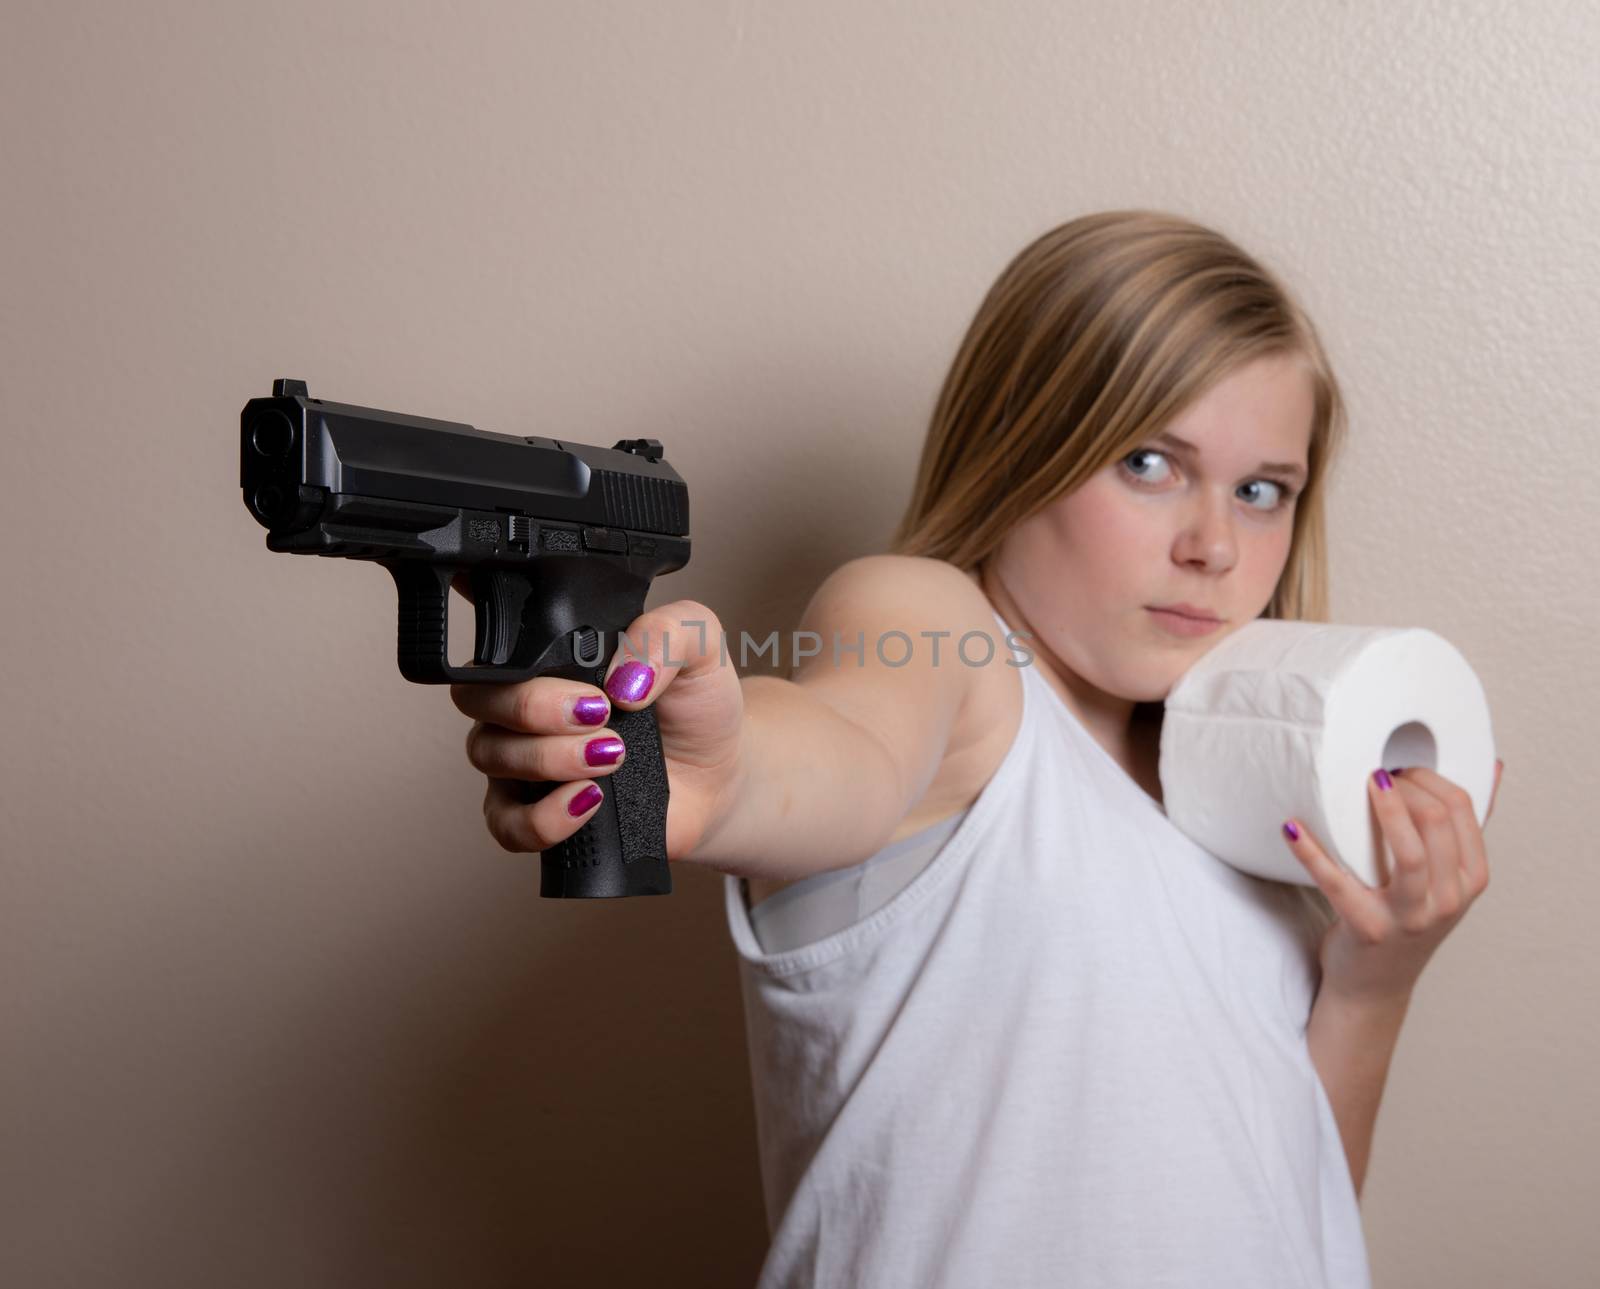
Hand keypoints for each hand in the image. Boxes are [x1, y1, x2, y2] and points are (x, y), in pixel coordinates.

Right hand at [449, 594, 747, 862]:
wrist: (720, 773)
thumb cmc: (696, 706)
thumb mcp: (698, 644)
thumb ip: (665, 633)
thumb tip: (622, 677)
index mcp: (551, 656)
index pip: (494, 643)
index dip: (510, 655)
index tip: (579, 679)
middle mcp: (525, 706)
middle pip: (479, 700)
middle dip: (534, 707)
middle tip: (600, 714)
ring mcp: (525, 762)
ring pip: (489, 756)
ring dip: (549, 758)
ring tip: (612, 757)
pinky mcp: (537, 814)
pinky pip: (507, 824)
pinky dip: (543, 817)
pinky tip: (589, 801)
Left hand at [1281, 759, 1503, 1005]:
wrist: (1374, 985)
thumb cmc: (1406, 919)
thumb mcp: (1446, 880)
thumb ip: (1463, 828)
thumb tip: (1490, 767)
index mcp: (1471, 880)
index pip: (1463, 810)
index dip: (1430, 777)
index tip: (1402, 763)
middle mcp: (1448, 900)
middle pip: (1437, 823)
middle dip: (1407, 786)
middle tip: (1376, 771)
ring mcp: (1410, 918)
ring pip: (1410, 853)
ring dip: (1386, 809)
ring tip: (1364, 781)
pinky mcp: (1367, 928)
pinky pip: (1337, 883)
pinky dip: (1311, 852)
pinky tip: (1291, 827)